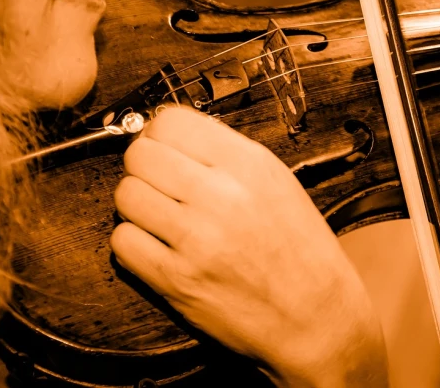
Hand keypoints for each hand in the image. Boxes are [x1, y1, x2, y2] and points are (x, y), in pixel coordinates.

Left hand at [110, 106, 387, 386]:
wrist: (317, 319)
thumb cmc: (301, 252)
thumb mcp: (279, 184)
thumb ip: (227, 155)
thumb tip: (173, 137)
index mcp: (250, 166)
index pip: (172, 121)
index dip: (161, 134)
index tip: (167, 149)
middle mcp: (222, 196)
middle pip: (141, 154)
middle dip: (144, 166)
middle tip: (160, 183)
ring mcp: (195, 239)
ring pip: (126, 195)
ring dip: (137, 204)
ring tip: (160, 217)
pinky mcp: (175, 280)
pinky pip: (123, 242)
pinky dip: (134, 242)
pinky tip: (159, 246)